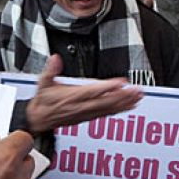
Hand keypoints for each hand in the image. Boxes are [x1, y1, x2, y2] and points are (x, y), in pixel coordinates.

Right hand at [25, 54, 143, 132]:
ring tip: (138, 96)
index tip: (120, 82)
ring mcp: (86, 113)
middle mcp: (81, 106)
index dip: (107, 87)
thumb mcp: (43, 83)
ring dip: (124, 103)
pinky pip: (106, 113)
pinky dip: (119, 109)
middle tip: (137, 90)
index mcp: (71, 97)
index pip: (92, 91)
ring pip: (108, 108)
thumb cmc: (43, 100)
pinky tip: (129, 105)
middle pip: (105, 102)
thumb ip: (50, 70)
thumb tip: (55, 58)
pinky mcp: (88, 117)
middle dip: (123, 96)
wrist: (40, 119)